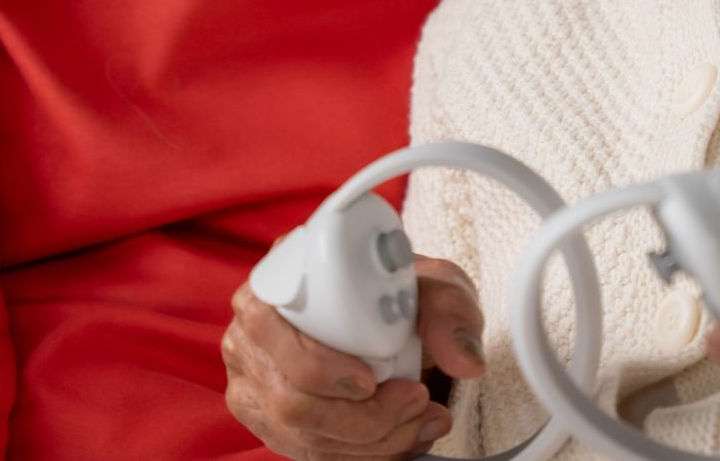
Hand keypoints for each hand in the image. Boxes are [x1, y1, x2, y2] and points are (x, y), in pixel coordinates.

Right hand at [224, 254, 485, 459]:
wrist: (400, 323)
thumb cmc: (404, 295)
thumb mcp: (435, 287)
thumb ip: (450, 313)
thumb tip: (463, 360)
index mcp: (279, 276)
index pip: (266, 322)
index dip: (314, 362)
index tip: (369, 379)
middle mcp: (256, 329)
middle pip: (287, 397)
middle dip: (360, 417)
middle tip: (415, 400)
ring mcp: (256, 378)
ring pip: (301, 433)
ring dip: (371, 439)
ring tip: (419, 418)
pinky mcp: (270, 418)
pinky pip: (311, 451)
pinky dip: (363, 452)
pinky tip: (399, 435)